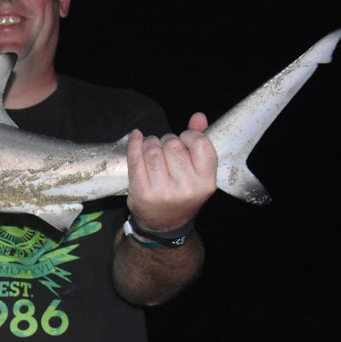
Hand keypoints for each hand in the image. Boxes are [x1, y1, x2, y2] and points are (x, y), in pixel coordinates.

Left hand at [126, 112, 217, 232]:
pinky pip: (135, 159)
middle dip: (167, 140)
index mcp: (206, 182)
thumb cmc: (182, 193)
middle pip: (172, 144)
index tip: (183, 140)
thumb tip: (199, 116)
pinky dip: (134, 143)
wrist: (164, 224)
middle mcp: (186, 188)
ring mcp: (163, 191)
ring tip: (152, 149)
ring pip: (153, 149)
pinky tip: (136, 137)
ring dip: (150, 143)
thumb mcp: (198, 174)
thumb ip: (200, 144)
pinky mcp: (142, 192)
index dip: (189, 136)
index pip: (200, 143)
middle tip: (165, 148)